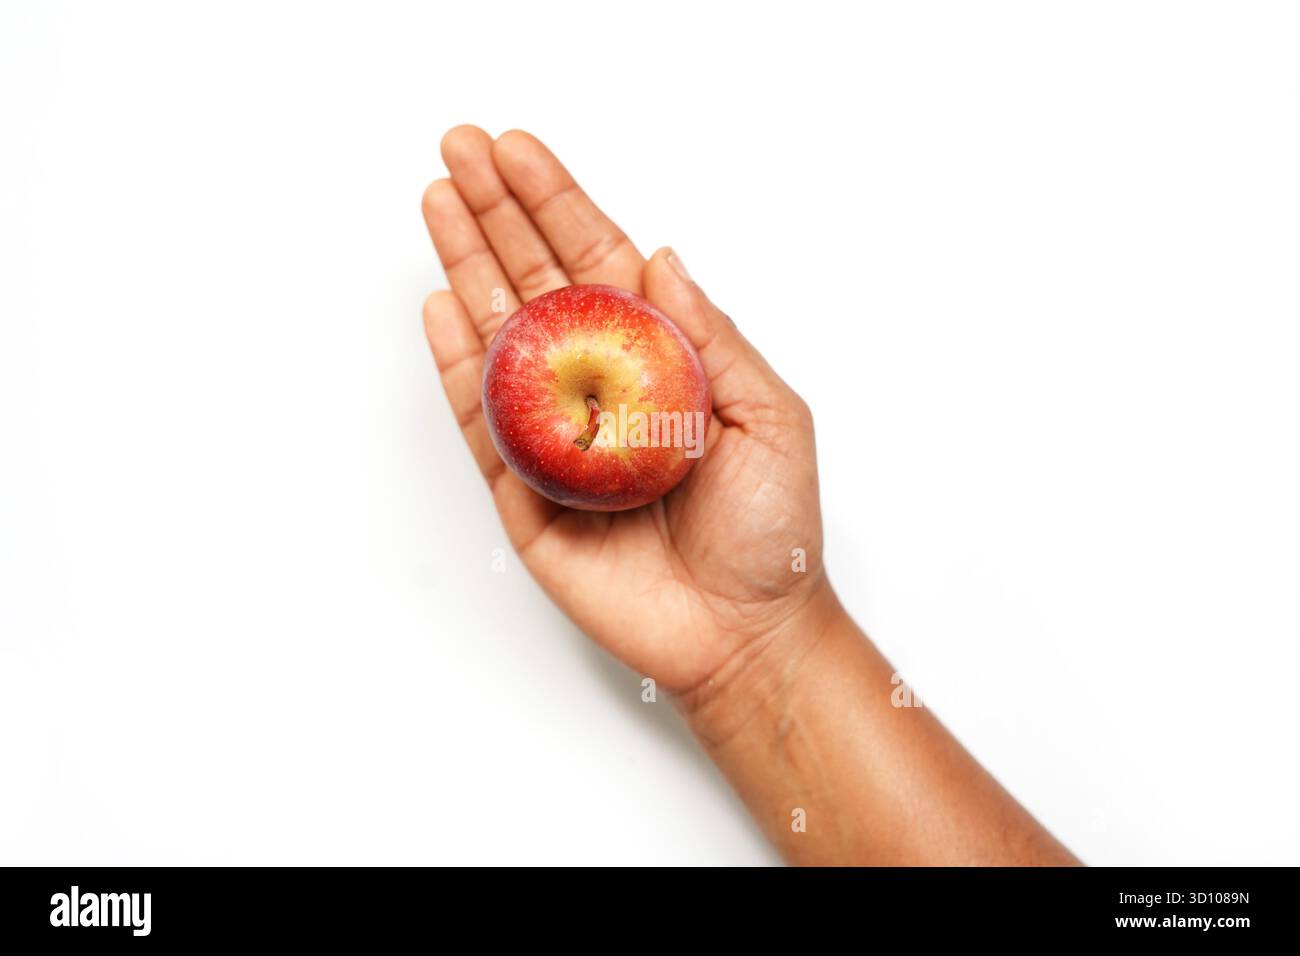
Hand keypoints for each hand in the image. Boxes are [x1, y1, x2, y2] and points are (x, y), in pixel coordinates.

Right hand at [422, 127, 830, 692]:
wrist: (746, 633)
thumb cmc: (772, 529)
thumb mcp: (770, 417)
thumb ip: (711, 337)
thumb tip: (660, 257)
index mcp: (660, 359)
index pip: (598, 264)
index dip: (557, 204)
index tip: (516, 150)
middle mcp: (601, 387)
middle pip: (538, 285)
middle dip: (498, 215)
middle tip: (458, 149)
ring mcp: (557, 438)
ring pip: (501, 338)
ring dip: (467, 269)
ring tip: (437, 201)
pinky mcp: (525, 495)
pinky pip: (483, 423)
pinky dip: (458, 367)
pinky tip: (443, 306)